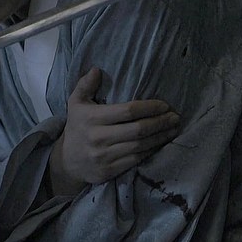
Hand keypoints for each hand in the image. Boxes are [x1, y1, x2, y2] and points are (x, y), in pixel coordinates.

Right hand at [48, 67, 180, 194]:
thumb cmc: (77, 127)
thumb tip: (96, 69)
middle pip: (137, 130)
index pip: (127, 111)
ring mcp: (104, 156)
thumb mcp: (76, 103)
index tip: (164, 105)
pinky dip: (151, 151)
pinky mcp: (109, 171)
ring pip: (140, 146)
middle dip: (160, 123)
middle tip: (175, 117)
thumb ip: (85, 85)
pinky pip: (136, 160)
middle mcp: (98, 138)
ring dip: (160, 137)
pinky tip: (160, 143)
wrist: (67, 162)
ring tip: (173, 129)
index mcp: (92, 118)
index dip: (149, 108)